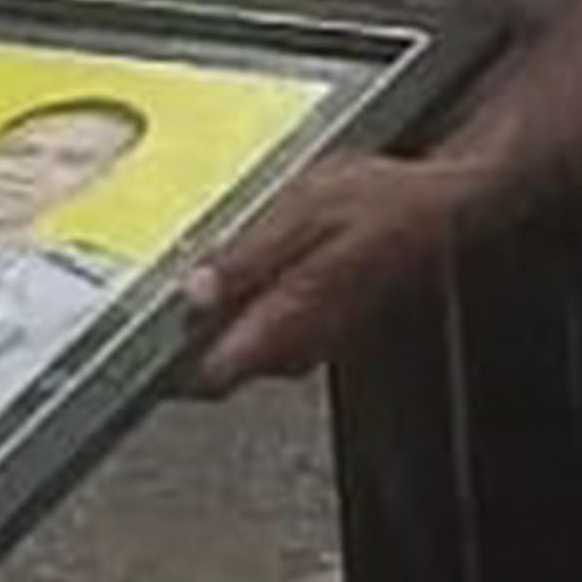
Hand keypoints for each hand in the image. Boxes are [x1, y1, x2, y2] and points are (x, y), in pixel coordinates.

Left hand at [183, 150, 490, 387]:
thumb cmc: (387, 203)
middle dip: (186, 337)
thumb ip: (246, 258)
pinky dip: (247, 310)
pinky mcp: (322, 328)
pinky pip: (267, 335)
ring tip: (206, 269)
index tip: (135, 336)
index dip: (165, 365)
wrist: (446, 207)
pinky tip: (249, 268)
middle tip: (165, 290)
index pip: (210, 378)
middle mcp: (300, 347)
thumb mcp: (305, 210)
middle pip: (220, 370)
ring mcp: (313, 342)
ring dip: (217, 322)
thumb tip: (194, 293)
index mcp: (289, 320)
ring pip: (242, 352)